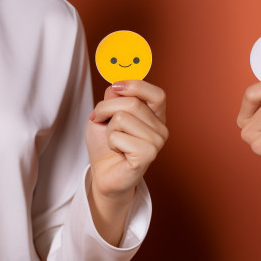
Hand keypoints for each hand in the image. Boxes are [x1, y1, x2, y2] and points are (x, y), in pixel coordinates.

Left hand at [86, 80, 167, 201]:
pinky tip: (118, 151)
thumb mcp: (106, 115)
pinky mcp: (148, 154)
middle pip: (132, 103)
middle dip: (106, 108)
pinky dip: (111, 142)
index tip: (116, 86)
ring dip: (109, 129)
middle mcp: (161, 128)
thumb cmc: (106, 145)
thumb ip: (114, 98)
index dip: (136, 85)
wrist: (103, 174)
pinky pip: (119, 136)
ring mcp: (157, 142)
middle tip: (99, 119)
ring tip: (114, 141)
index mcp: (155, 116)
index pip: (157, 94)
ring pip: (123, 118)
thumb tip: (118, 85)